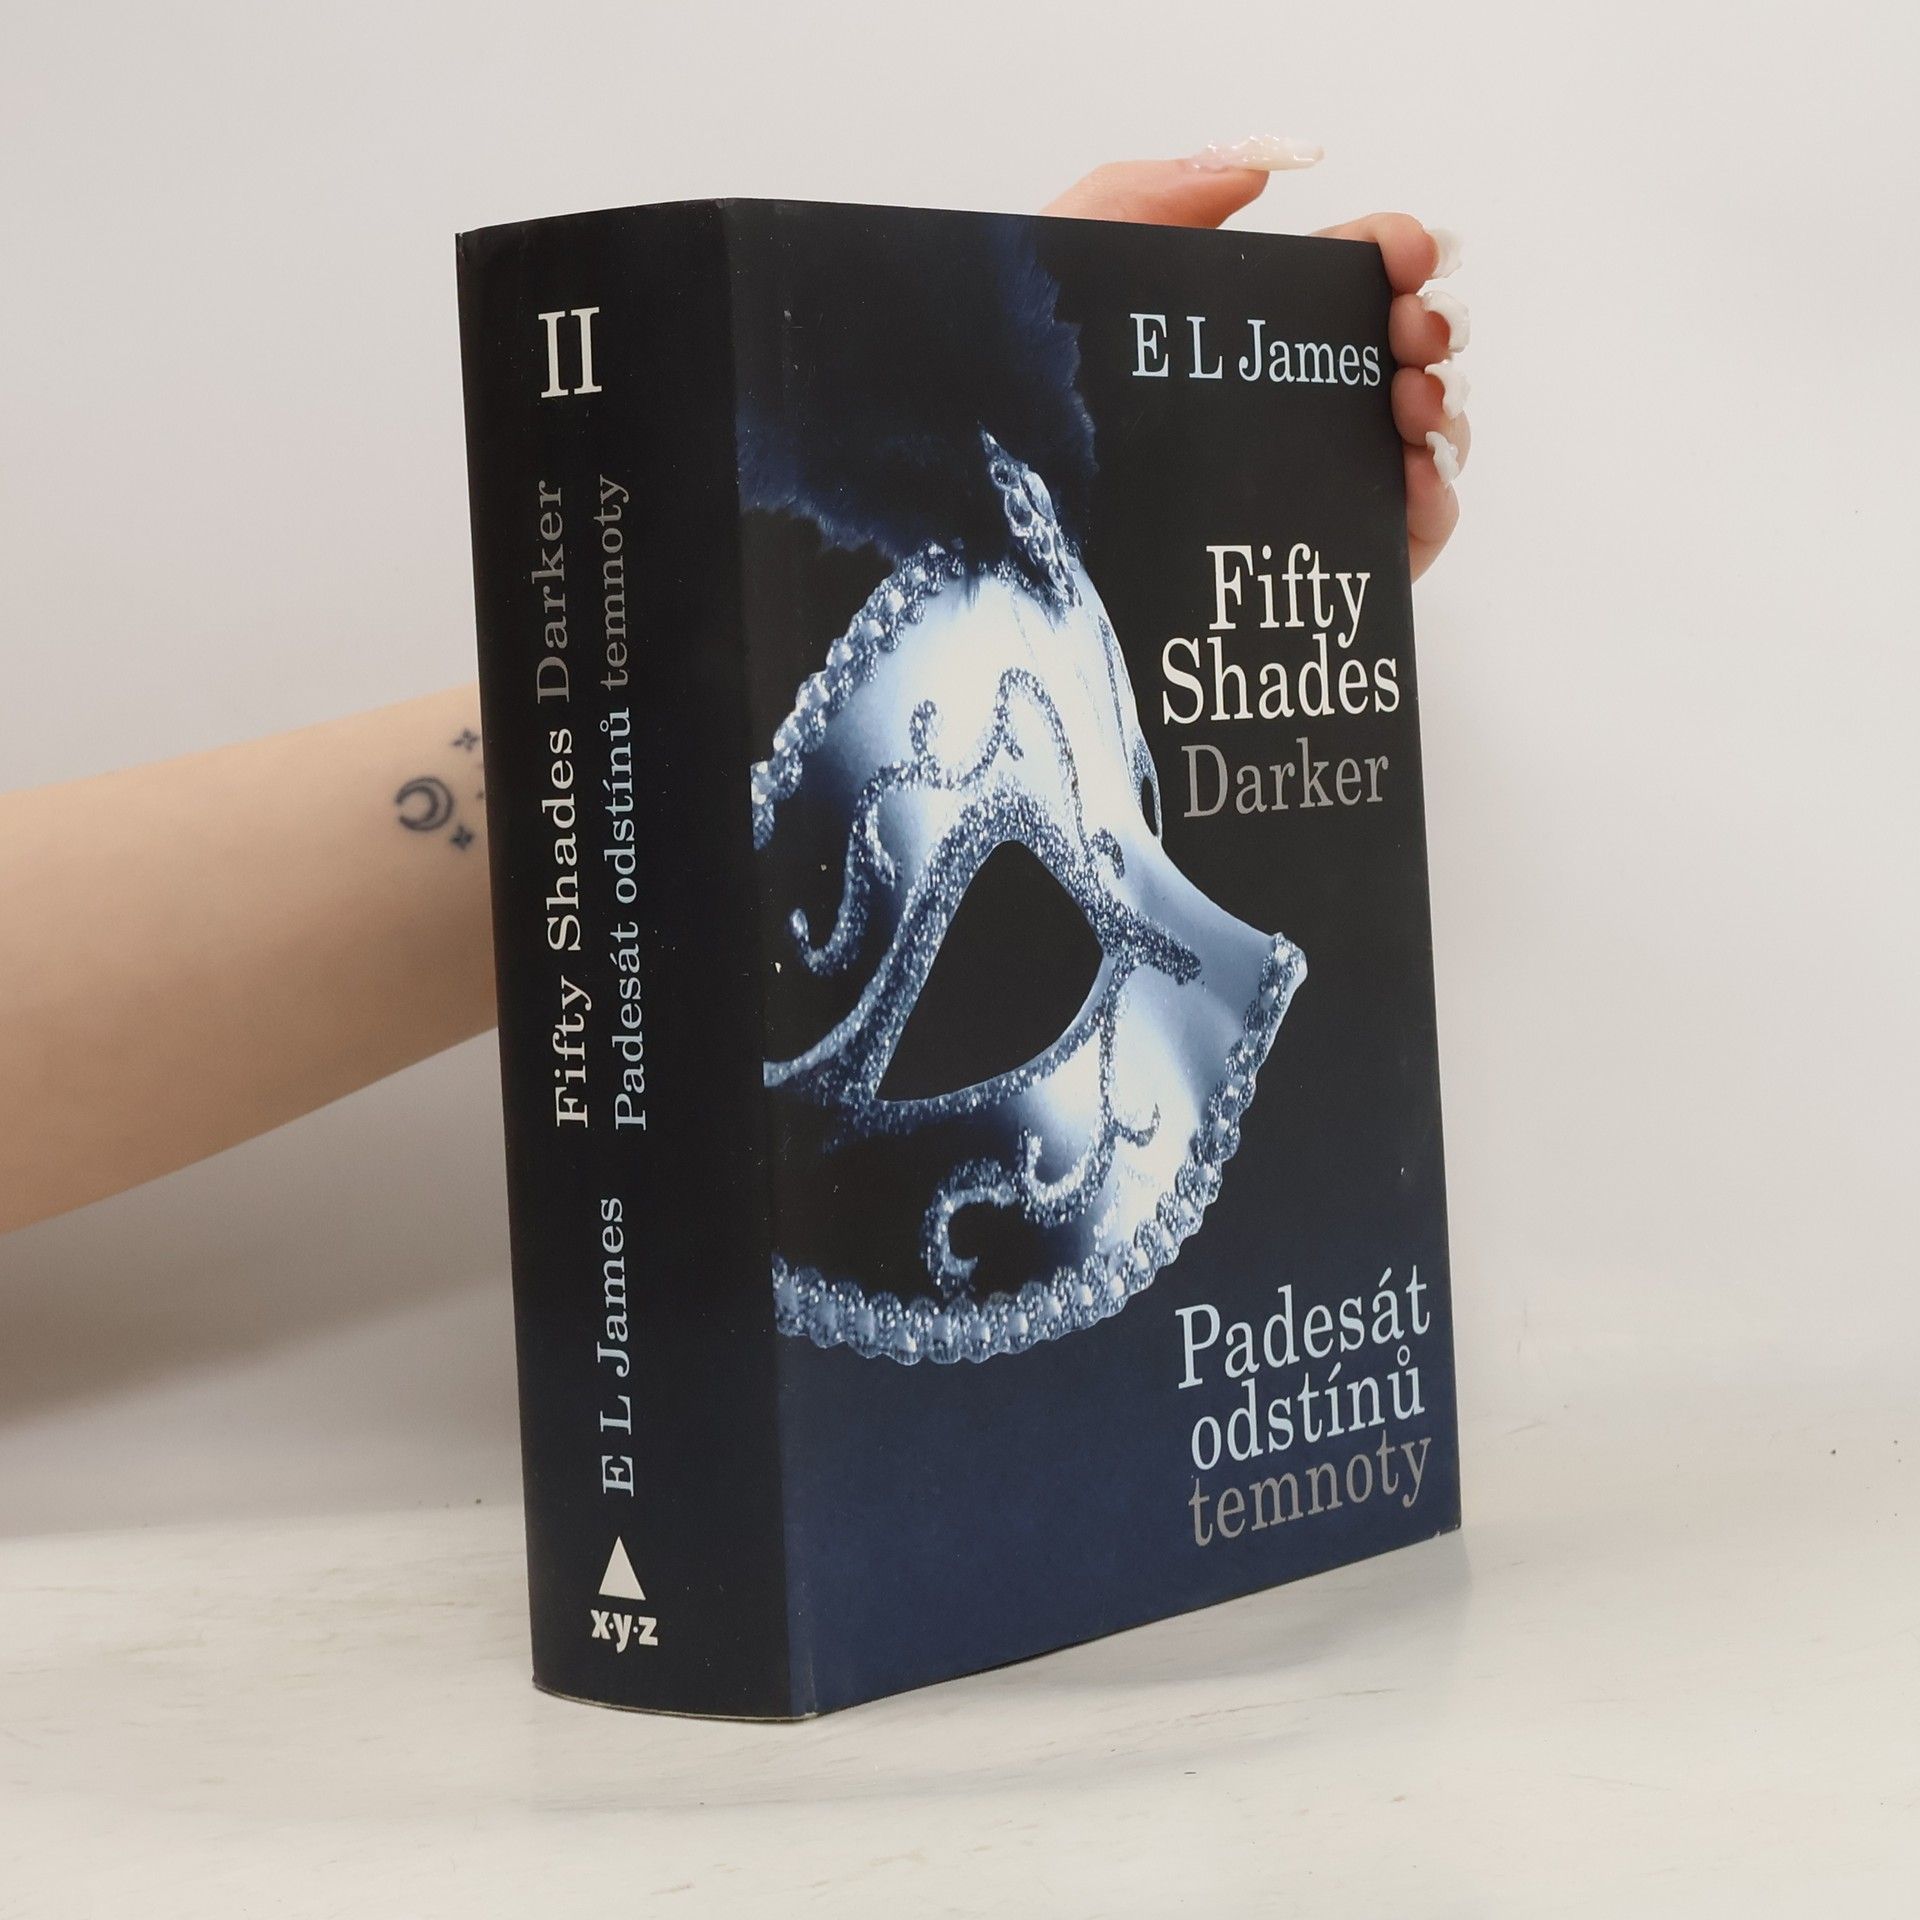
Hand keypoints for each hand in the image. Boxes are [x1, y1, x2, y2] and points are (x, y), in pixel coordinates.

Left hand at [1044, 154, 1466, 581]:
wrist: (992, 531)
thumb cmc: (1011, 393)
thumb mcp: (1064, 263)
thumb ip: (1147, 195)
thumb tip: (1258, 171)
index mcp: (1239, 341)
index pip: (1345, 282)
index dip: (1391, 252)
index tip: (1405, 250)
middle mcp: (1282, 414)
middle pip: (1397, 356)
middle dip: (1429, 326)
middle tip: (1415, 329)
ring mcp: (1306, 491)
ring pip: (1417, 438)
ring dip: (1440, 404)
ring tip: (1412, 396)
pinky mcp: (1317, 569)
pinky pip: (1408, 534)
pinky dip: (1436, 497)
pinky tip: (1415, 472)